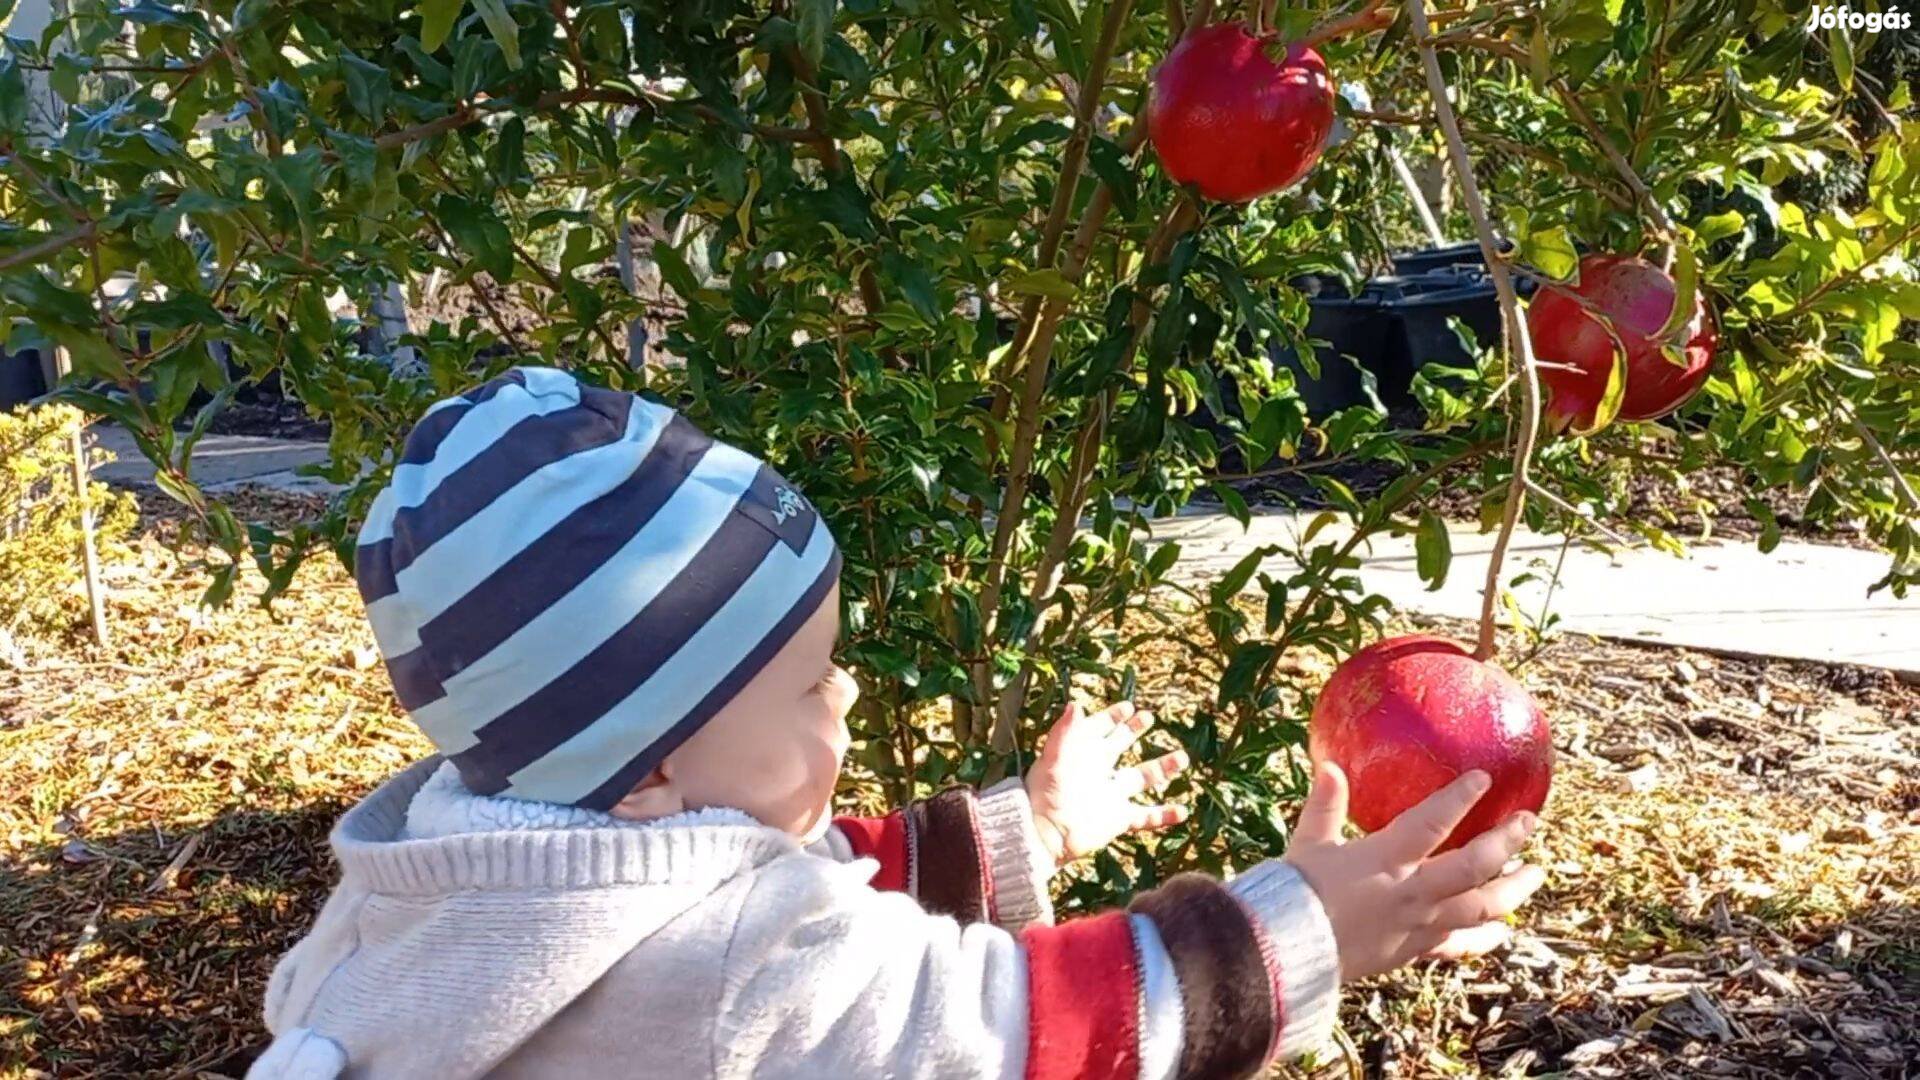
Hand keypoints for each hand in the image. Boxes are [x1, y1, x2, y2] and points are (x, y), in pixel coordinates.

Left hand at [1025, 701, 1189, 864]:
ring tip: (1183, 757)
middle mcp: (1100, 771)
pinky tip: (1182, 811)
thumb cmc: (1045, 795)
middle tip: (1149, 717)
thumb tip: (1075, 704)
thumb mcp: (1053, 759)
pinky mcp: (1119, 819)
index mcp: (1083, 754)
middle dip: (1134, 730)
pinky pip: (1146, 816)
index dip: (1113, 716)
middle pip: (1121, 745)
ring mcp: (1111, 796)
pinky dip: (1164, 815)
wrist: (1046, 835)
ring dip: (1163, 767)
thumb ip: (1065, 732)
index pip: (1100, 728)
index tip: (1129, 706)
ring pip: (1143, 777)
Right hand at [1284, 762, 1545, 981]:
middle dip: (1507, 841)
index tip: (1484, 778)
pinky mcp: (1414, 950)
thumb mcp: (1309, 844)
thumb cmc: (1293, 894)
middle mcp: (1410, 891)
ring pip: (1481, 908)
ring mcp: (1418, 924)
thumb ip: (1325, 805)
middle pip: (1475, 866)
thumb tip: (1330, 765)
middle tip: (1528, 821)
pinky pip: (1458, 945)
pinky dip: (1483, 939)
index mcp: (1384, 859)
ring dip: (1514, 890)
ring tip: (1536, 873)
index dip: (1460, 798)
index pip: (1432, 822)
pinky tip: (1501, 933)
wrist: (1285, 953)